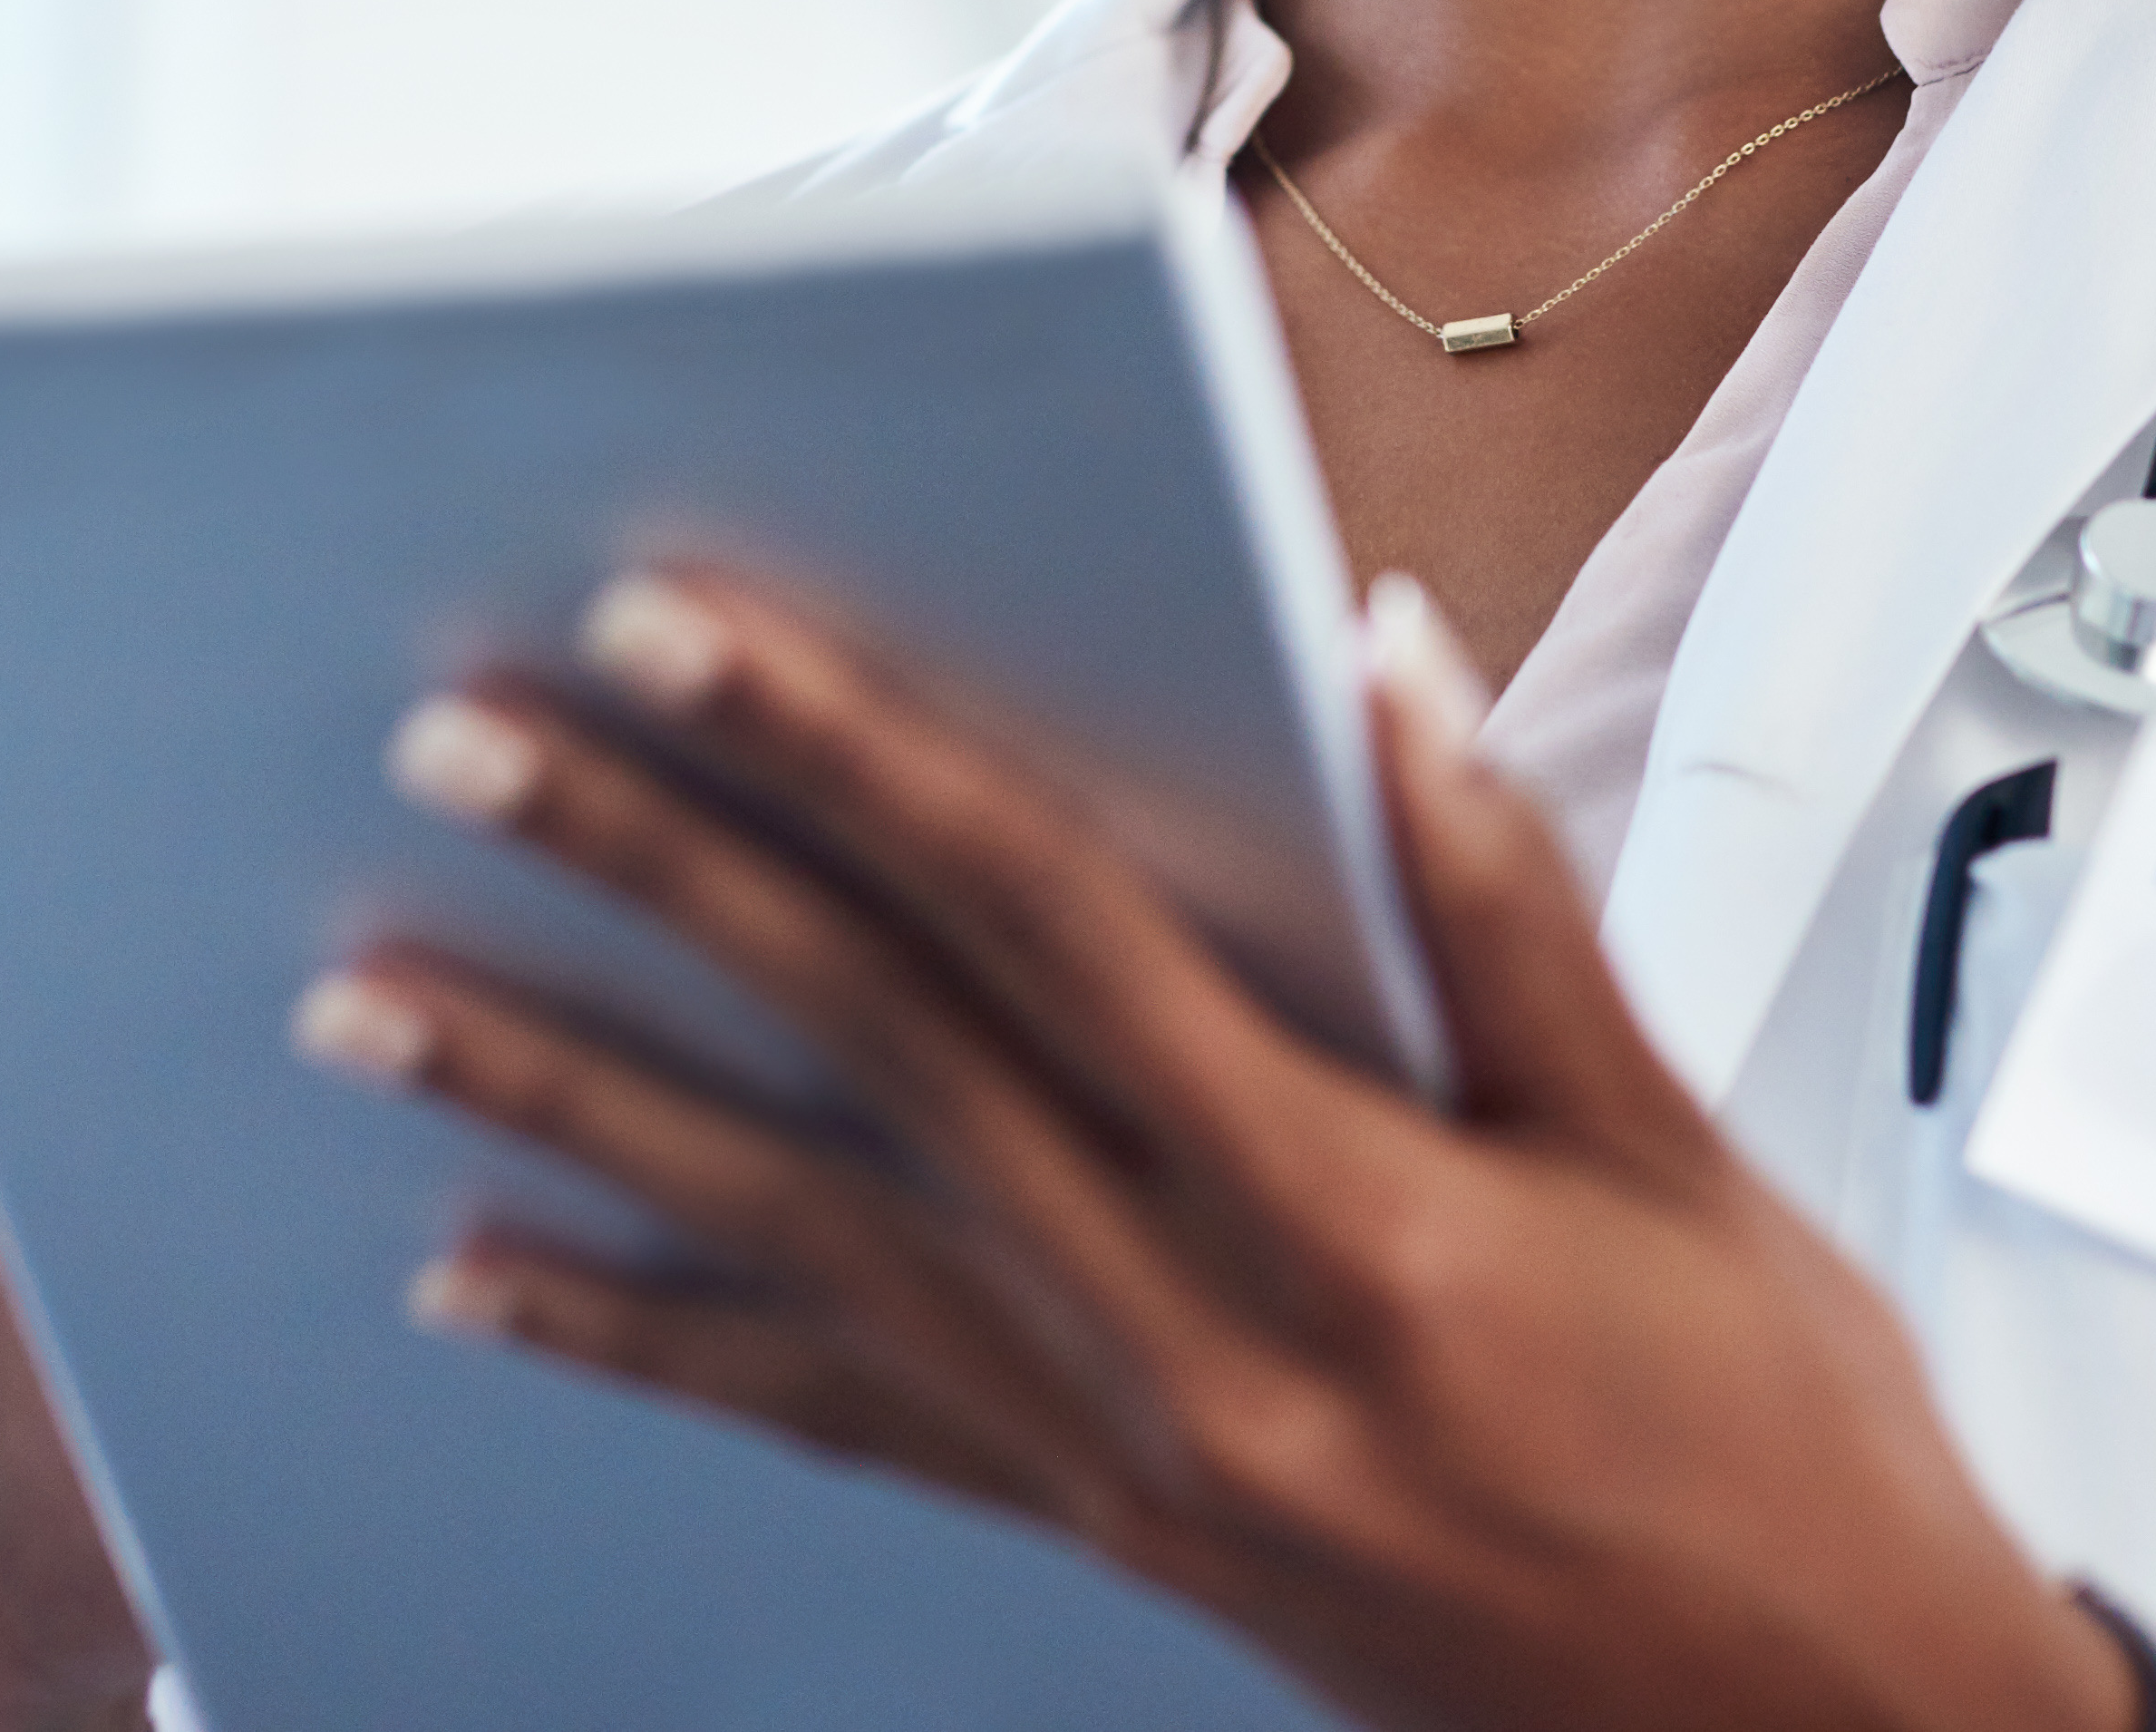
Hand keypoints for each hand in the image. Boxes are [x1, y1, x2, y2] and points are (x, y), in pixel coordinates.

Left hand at [295, 574, 2138, 1731]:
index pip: (1033, 919)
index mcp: (1347, 1216)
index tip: (679, 630)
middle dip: (640, 872)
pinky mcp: (1104, 1524)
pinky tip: (485, 1279)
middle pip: (860, 1046)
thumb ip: (1507, 898)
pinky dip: (640, 1341)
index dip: (841, 753)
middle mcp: (1196, 1343)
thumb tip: (1377, 661)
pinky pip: (827, 1414)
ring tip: (371, 999)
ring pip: (784, 1231)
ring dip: (557, 1103)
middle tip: (461, 739)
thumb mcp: (1683, 1153)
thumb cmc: (1785, 1455)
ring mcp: (1127, 1451)